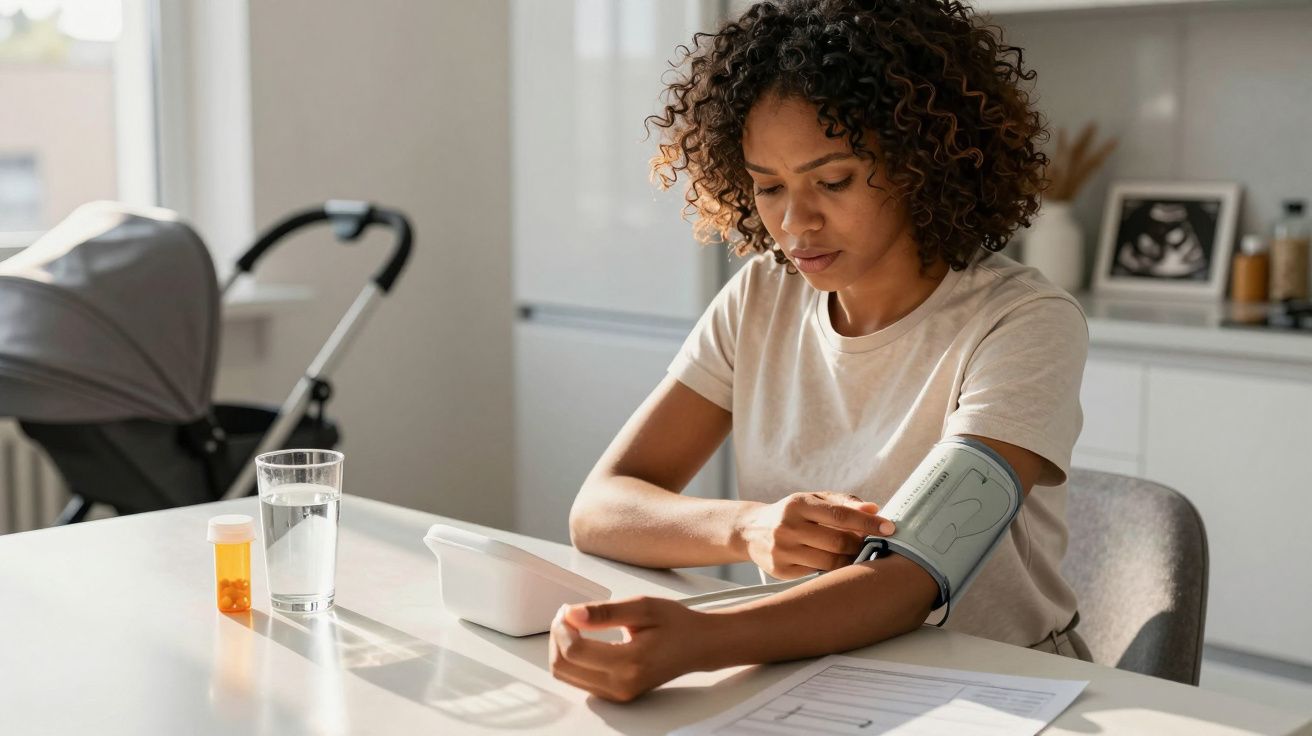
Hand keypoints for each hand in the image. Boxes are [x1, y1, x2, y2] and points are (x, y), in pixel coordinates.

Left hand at [548, 596, 713, 702]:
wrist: (698, 646)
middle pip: (563, 668)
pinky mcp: (615, 694)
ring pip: (566, 676)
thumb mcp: (642, 607)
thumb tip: (573, 614)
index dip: (563, 628)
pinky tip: (584, 639)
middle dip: (558, 637)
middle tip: (568, 615)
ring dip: (563, 648)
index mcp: (630, 662)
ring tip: (576, 625)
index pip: (575, 652)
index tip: (568, 610)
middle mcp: (621, 684)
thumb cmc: (676, 625)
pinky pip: (578, 679)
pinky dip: (573, 658)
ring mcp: (617, 693)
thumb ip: (605, 612)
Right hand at [735, 491, 894, 578]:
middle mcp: (788, 526)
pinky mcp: (780, 570)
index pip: (840, 515)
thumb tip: (874, 508)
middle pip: (838, 542)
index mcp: (799, 504)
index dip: (868, 523)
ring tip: (854, 555)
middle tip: (869, 545)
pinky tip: (833, 564)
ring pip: (829, 562)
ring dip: (849, 560)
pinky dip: (831, 570)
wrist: (751, 530)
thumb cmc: (791, 513)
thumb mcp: (813, 500)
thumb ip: (843, 503)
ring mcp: (783, 550)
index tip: (889, 528)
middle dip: (860, 545)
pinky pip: (816, 573)